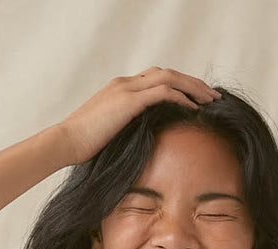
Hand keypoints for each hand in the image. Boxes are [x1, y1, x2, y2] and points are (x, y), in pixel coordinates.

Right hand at [57, 66, 221, 165]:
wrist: (65, 142)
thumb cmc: (83, 146)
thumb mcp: (109, 135)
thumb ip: (126, 131)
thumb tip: (141, 146)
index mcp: (120, 89)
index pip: (155, 78)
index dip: (178, 85)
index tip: (196, 98)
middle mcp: (125, 83)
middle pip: (167, 72)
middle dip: (192, 82)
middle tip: (212, 96)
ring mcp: (127, 89)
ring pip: (169, 77)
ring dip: (193, 87)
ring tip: (211, 100)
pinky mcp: (129, 101)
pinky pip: (164, 93)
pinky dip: (182, 98)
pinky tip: (195, 110)